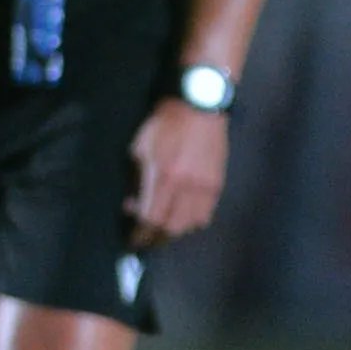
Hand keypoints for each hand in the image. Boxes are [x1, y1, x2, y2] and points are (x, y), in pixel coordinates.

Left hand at [126, 99, 228, 248]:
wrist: (200, 107)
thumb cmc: (164, 123)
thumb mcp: (140, 147)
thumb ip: (136, 179)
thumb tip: (133, 204)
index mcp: (164, 176)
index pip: (150, 218)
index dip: (140, 234)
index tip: (133, 242)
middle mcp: (186, 187)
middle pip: (171, 227)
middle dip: (156, 238)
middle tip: (146, 241)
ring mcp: (205, 187)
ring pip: (190, 224)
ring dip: (174, 231)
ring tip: (164, 229)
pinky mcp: (217, 184)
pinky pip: (206, 215)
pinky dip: (192, 221)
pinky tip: (184, 216)